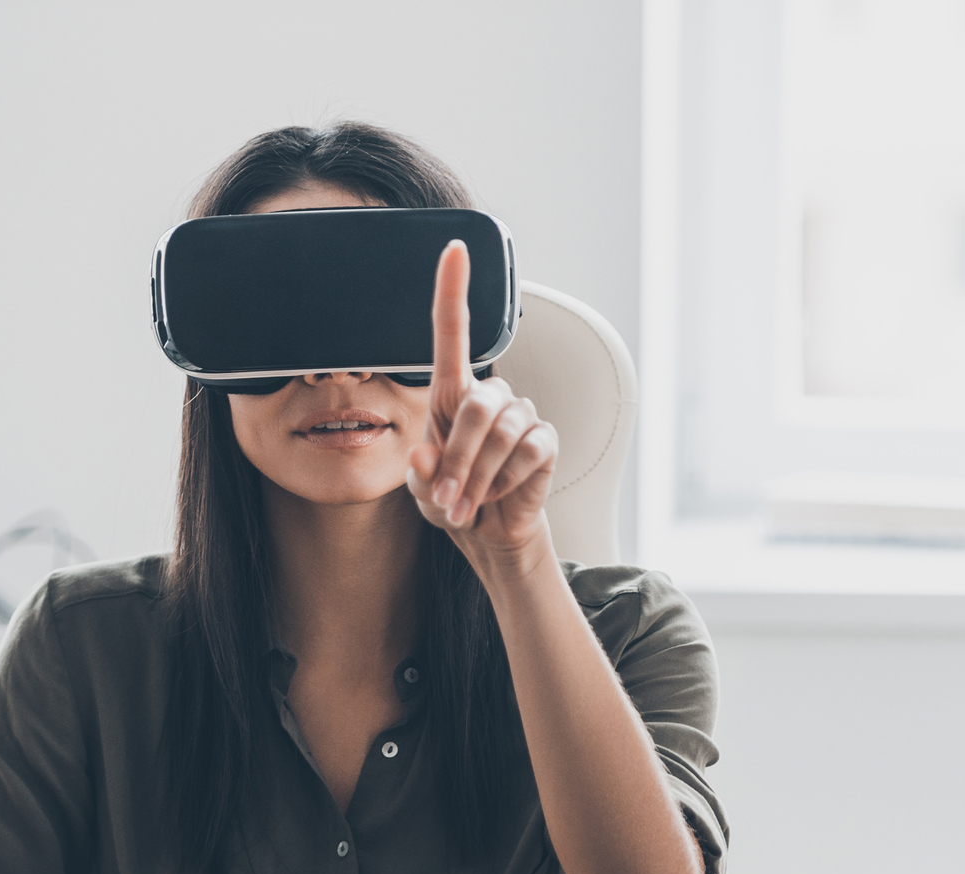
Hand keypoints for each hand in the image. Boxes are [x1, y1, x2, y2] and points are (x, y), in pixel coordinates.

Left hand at [406, 241, 558, 566]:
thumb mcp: (423, 490)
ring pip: (500, 433)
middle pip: (476, 406)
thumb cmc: (452, 500)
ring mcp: (521, 414)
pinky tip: (499, 495)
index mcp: (451, 394)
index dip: (453, 290)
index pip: (453, 333)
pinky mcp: (545, 440)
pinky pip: (528, 452)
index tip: (455, 249)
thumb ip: (420, 473)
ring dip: (479, 477)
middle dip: (459, 458)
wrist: (488, 533)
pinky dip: (506, 482)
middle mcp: (489, 395)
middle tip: (447, 498)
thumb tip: (423, 455)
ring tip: (468, 504)